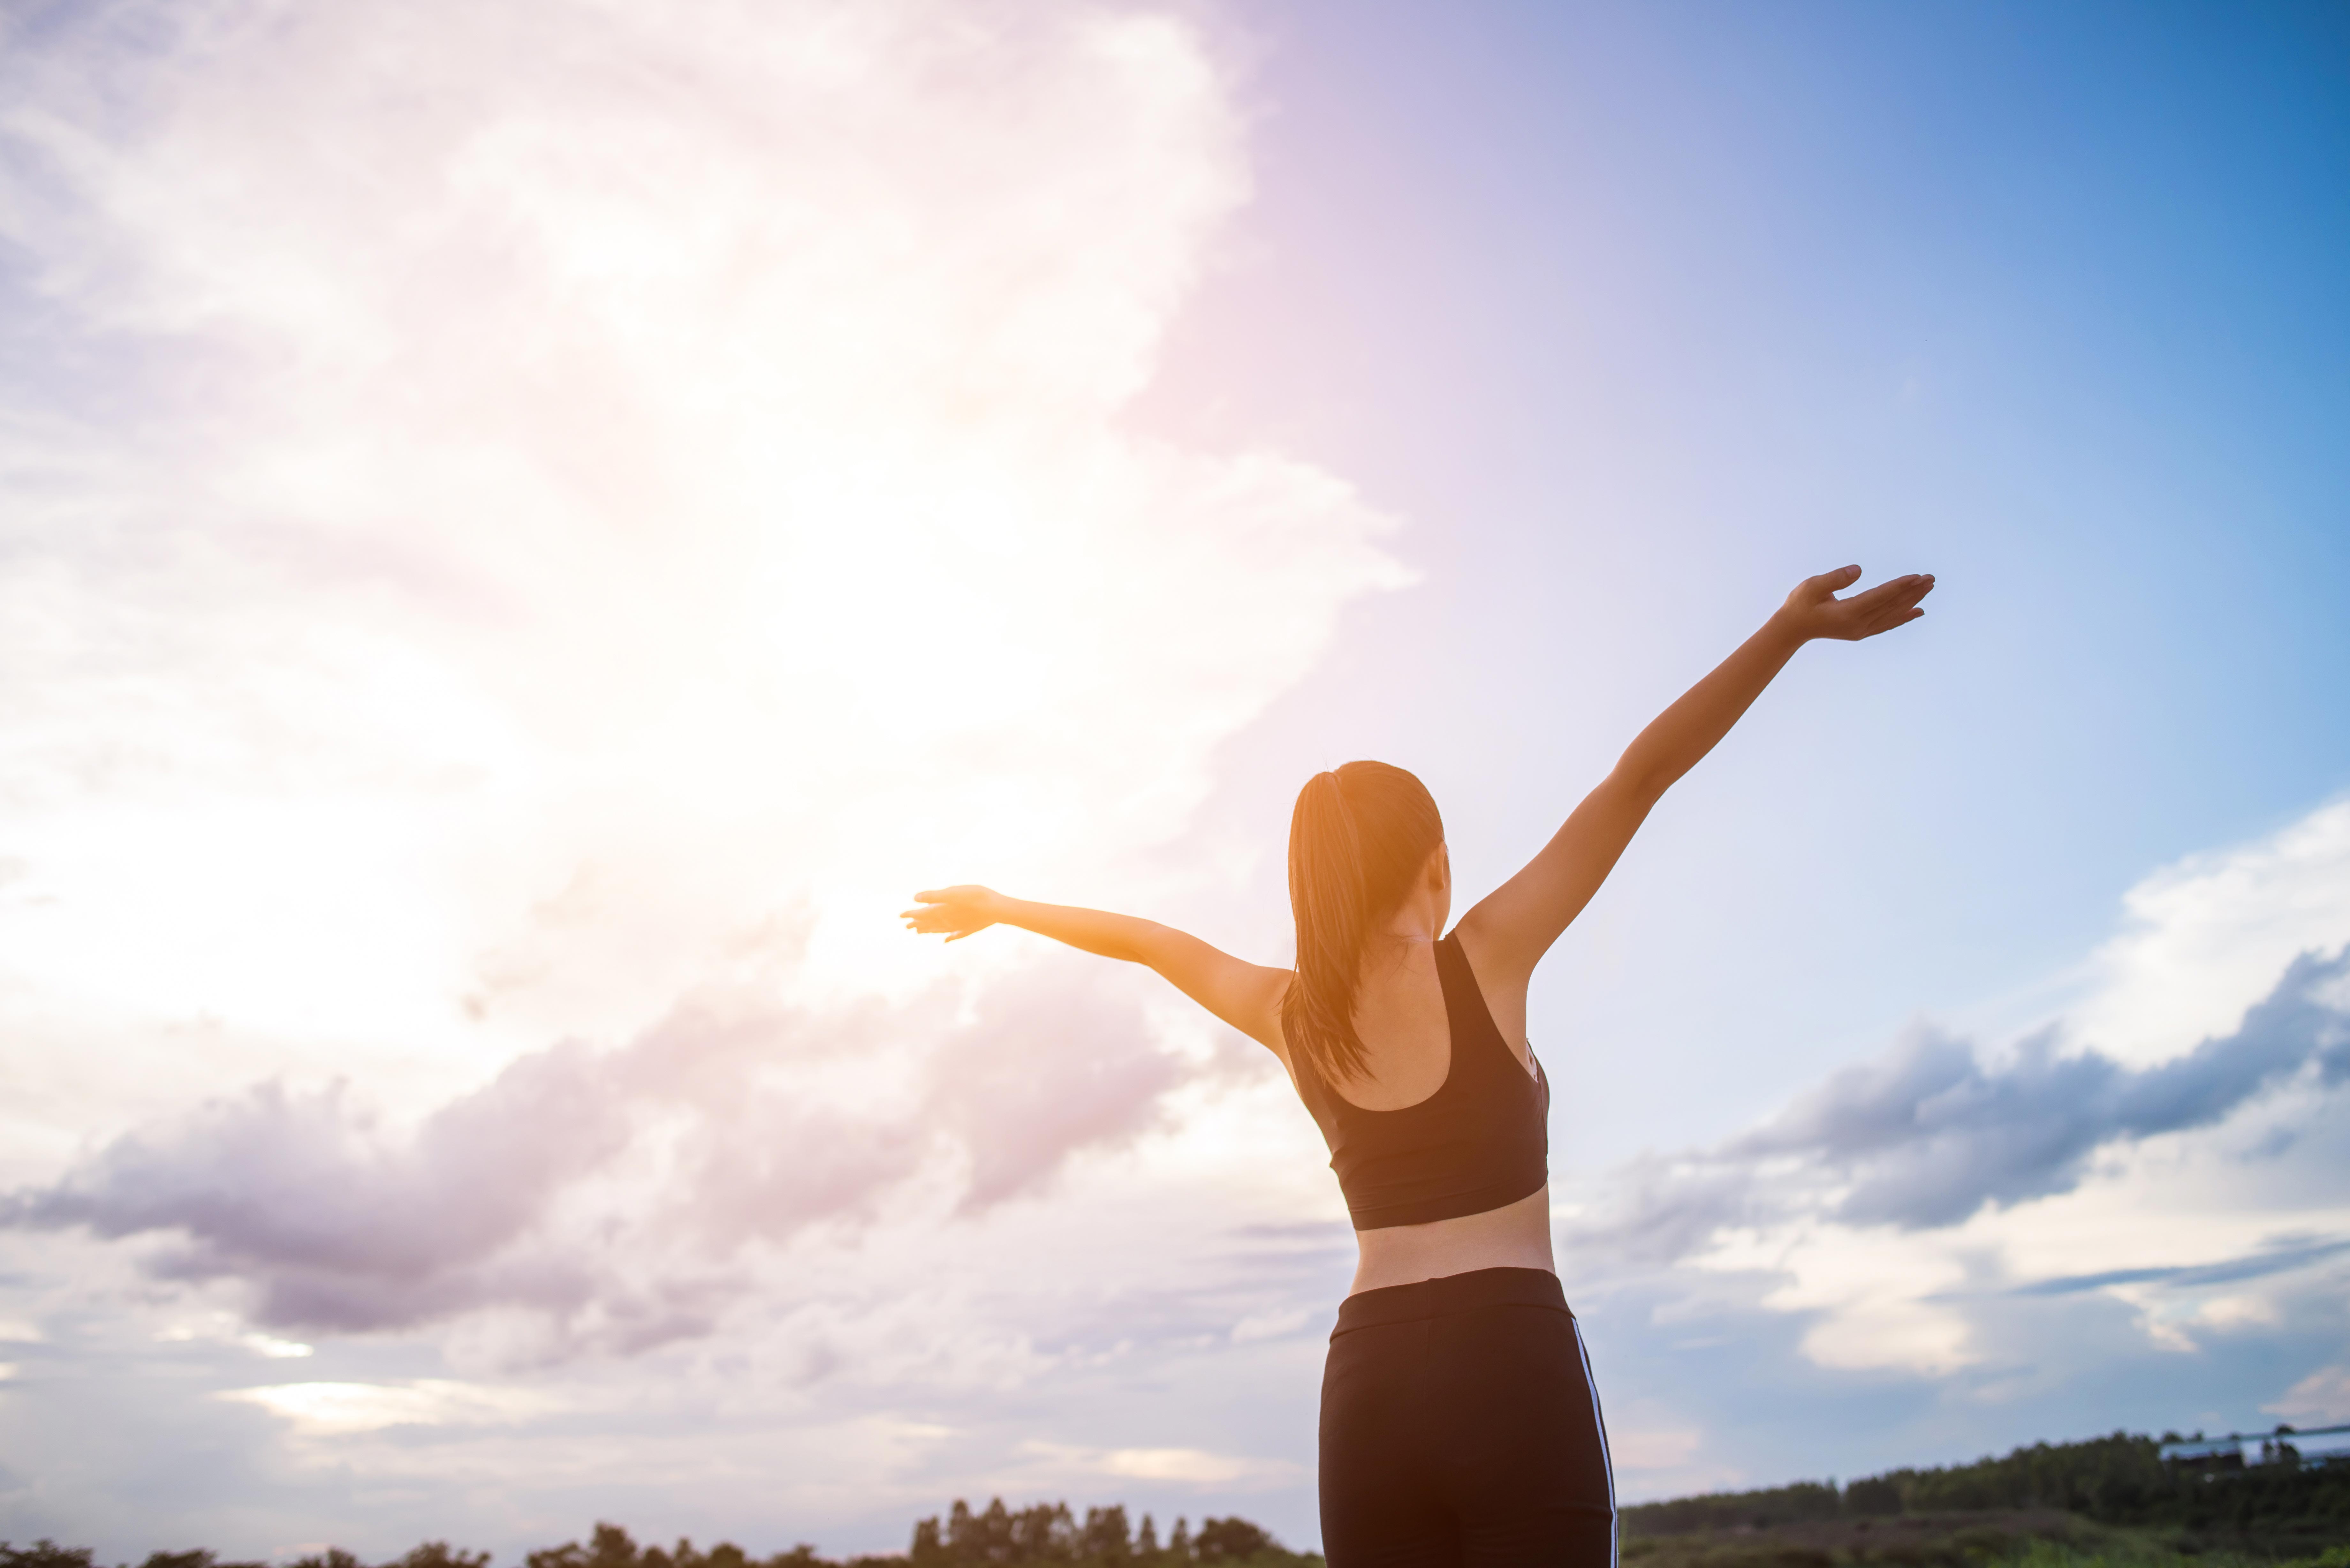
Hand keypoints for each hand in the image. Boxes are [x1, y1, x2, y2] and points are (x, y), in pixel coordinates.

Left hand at [902, 885, 1002, 942]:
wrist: (997, 909)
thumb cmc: (976, 897)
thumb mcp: (953, 892)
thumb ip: (934, 896)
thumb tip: (915, 898)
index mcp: (942, 912)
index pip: (921, 914)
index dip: (910, 914)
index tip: (900, 916)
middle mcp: (948, 922)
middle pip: (929, 924)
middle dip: (917, 924)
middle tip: (907, 927)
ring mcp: (958, 927)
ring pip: (939, 930)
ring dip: (929, 930)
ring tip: (920, 932)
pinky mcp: (968, 928)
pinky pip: (952, 935)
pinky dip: (946, 936)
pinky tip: (946, 940)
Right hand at [1777, 565, 1934, 642]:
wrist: (1792, 628)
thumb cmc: (1800, 604)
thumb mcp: (1812, 587)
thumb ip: (1835, 578)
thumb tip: (1858, 570)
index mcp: (1847, 613)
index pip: (1880, 597)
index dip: (1900, 586)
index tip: (1917, 576)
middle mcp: (1858, 624)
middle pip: (1891, 606)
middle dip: (1912, 591)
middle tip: (1931, 578)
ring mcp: (1861, 630)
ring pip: (1893, 614)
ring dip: (1912, 601)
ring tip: (1928, 589)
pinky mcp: (1861, 631)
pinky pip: (1888, 623)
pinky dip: (1904, 616)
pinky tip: (1918, 611)